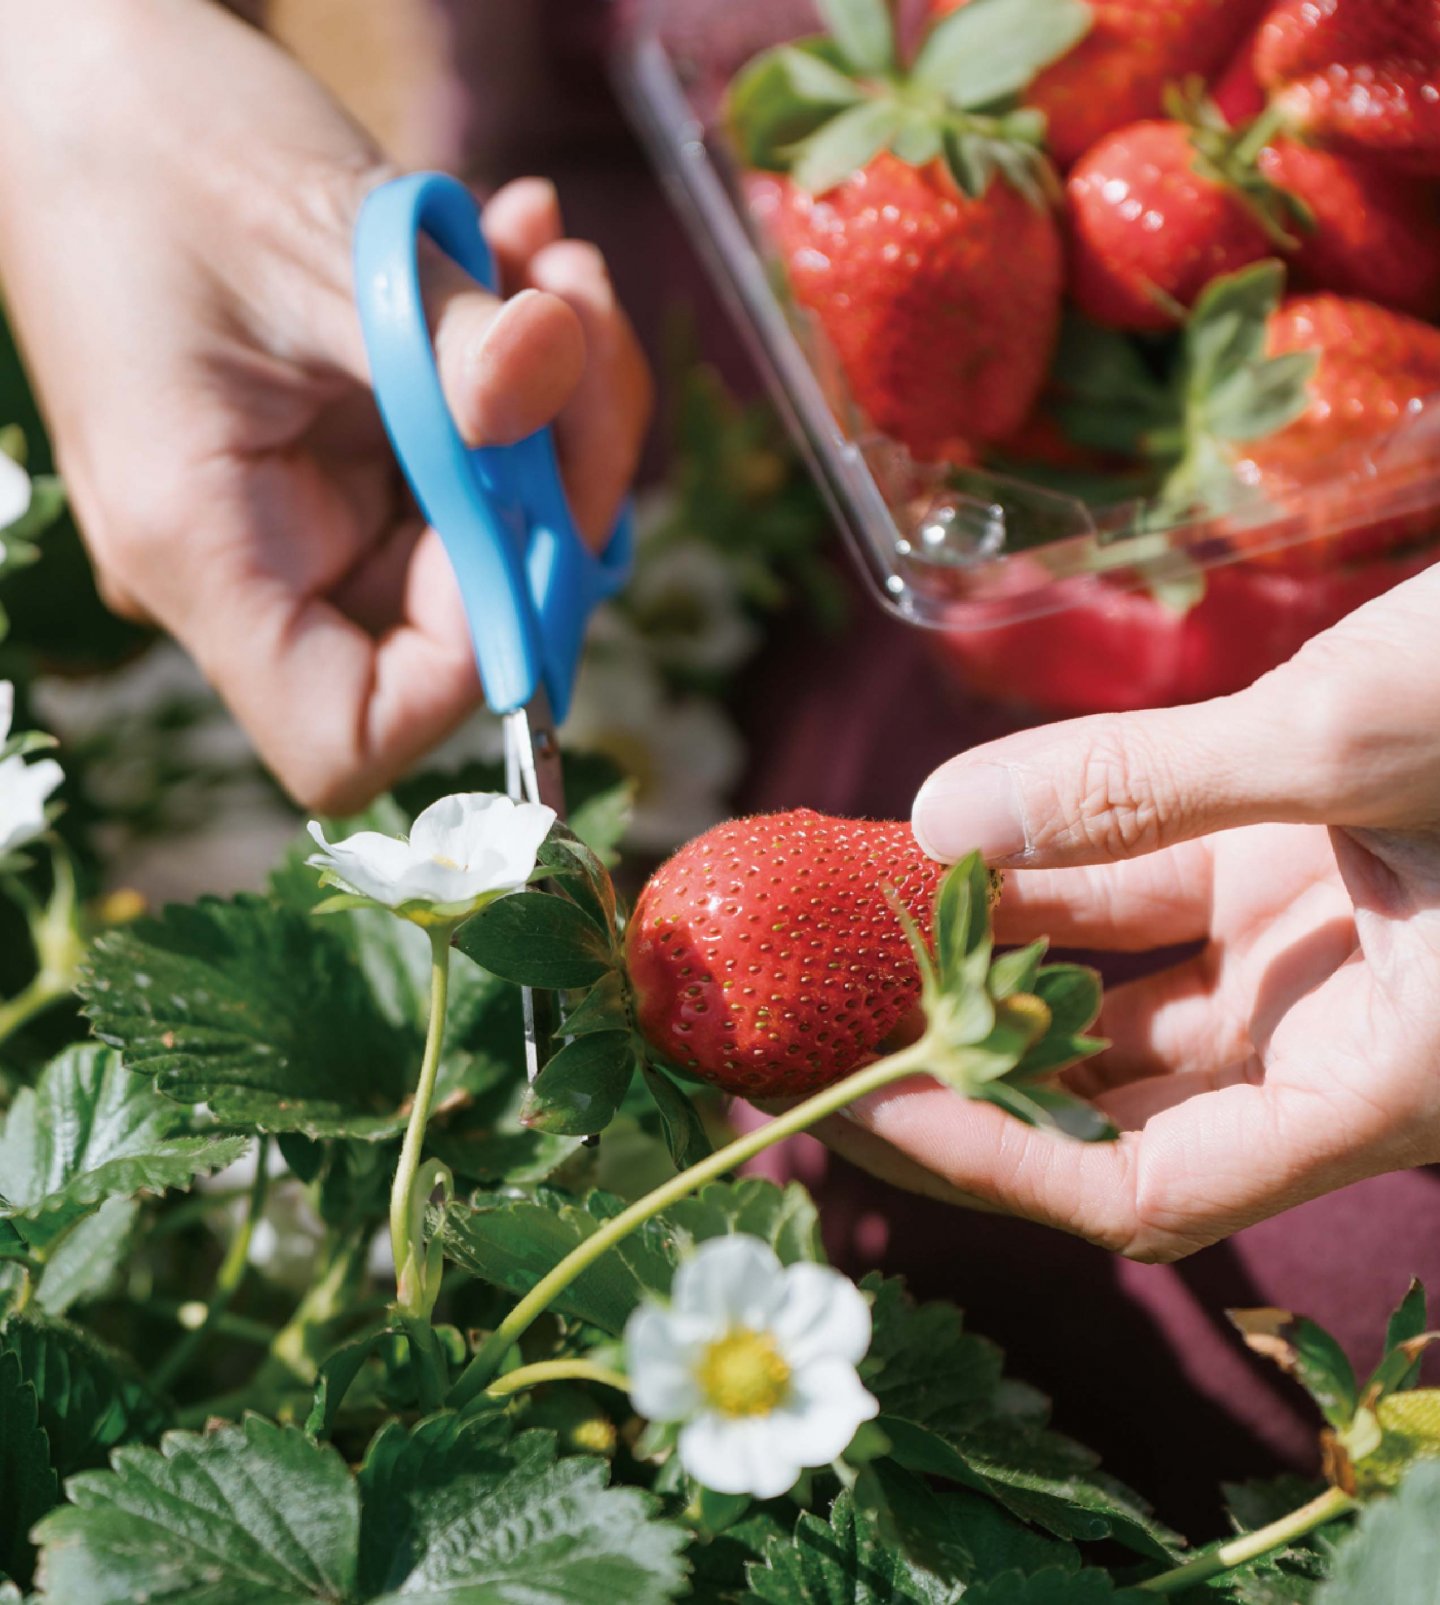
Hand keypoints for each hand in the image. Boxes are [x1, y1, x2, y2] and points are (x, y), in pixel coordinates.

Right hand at [0, 0, 649, 810]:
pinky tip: (519, 249)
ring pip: (488, 534)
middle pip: (457, 626)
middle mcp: (258, 558)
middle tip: (580, 324)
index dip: (476, 663)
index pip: (352, 736)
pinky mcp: (349, 453)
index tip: (533, 515)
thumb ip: (449, 340)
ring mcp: (309, 510)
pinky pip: (470, 453)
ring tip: (550, 267)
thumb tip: (561, 380)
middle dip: (556, 481)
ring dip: (555, 405)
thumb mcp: (318, 238)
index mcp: (207, 551)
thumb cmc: (156, 146)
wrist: (92, 70)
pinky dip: (518, 363)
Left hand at [818, 565, 1439, 1260]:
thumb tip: (934, 819)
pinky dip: (1033, 874)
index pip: (1147, 1189)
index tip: (857, 1106)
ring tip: (832, 929)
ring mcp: (1300, 953)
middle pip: (1101, 1102)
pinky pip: (1130, 895)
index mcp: (1383, 1076)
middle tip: (801, 1028)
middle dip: (949, 1068)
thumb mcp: (1361, 734)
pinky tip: (927, 840)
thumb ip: (1145, 784)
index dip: (996, 1167)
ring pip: (1103, 993)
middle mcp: (1328, 1038)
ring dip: (974, 962)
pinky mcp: (1284, 869)